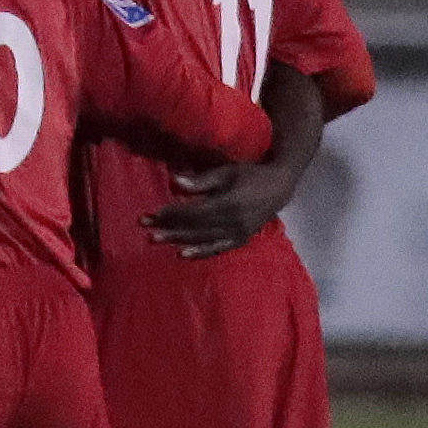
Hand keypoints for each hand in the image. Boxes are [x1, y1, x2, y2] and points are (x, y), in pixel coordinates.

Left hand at [143, 158, 298, 258]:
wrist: (280, 187)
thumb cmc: (251, 175)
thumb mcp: (226, 173)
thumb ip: (201, 181)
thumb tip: (174, 181)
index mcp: (229, 204)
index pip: (193, 212)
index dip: (173, 213)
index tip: (155, 213)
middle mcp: (233, 222)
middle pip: (194, 228)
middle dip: (169, 228)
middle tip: (147, 229)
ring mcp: (238, 233)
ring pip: (202, 239)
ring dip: (178, 240)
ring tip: (156, 240)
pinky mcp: (241, 240)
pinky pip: (218, 249)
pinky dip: (200, 252)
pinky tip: (183, 255)